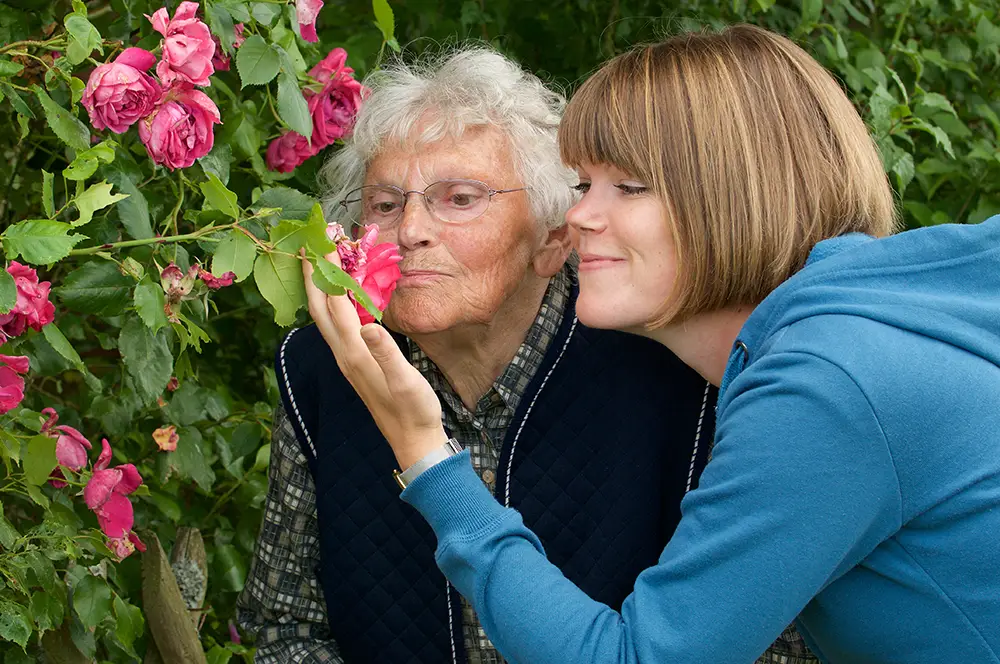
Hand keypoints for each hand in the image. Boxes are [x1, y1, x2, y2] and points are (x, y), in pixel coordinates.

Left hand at [301, 250, 446, 469]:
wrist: (412, 441)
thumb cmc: (414, 410)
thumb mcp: (406, 382)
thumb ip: (387, 354)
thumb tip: (368, 325)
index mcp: (355, 353)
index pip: (335, 303)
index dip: (328, 271)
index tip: (324, 241)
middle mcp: (344, 354)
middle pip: (319, 307)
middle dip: (313, 273)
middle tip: (310, 241)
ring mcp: (346, 359)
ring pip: (323, 316)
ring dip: (319, 286)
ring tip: (320, 260)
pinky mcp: (354, 363)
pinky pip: (335, 326)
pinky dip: (332, 303)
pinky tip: (339, 296)